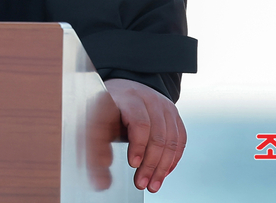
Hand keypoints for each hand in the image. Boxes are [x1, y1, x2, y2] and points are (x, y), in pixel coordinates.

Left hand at [105, 78, 185, 192]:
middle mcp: (145, 98)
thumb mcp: (95, 124)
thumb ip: (96, 150)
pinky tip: (163, 173)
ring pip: (171, 139)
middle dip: (150, 164)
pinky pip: (180, 139)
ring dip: (162, 167)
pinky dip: (173, 160)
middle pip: (156, 134)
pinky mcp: (173, 113)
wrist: (123, 90)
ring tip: (152, 184)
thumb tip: (102, 183)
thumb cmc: (107, 109)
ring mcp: (162, 104)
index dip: (138, 145)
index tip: (133, 164)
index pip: (138, 122)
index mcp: (123, 98)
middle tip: (141, 183)